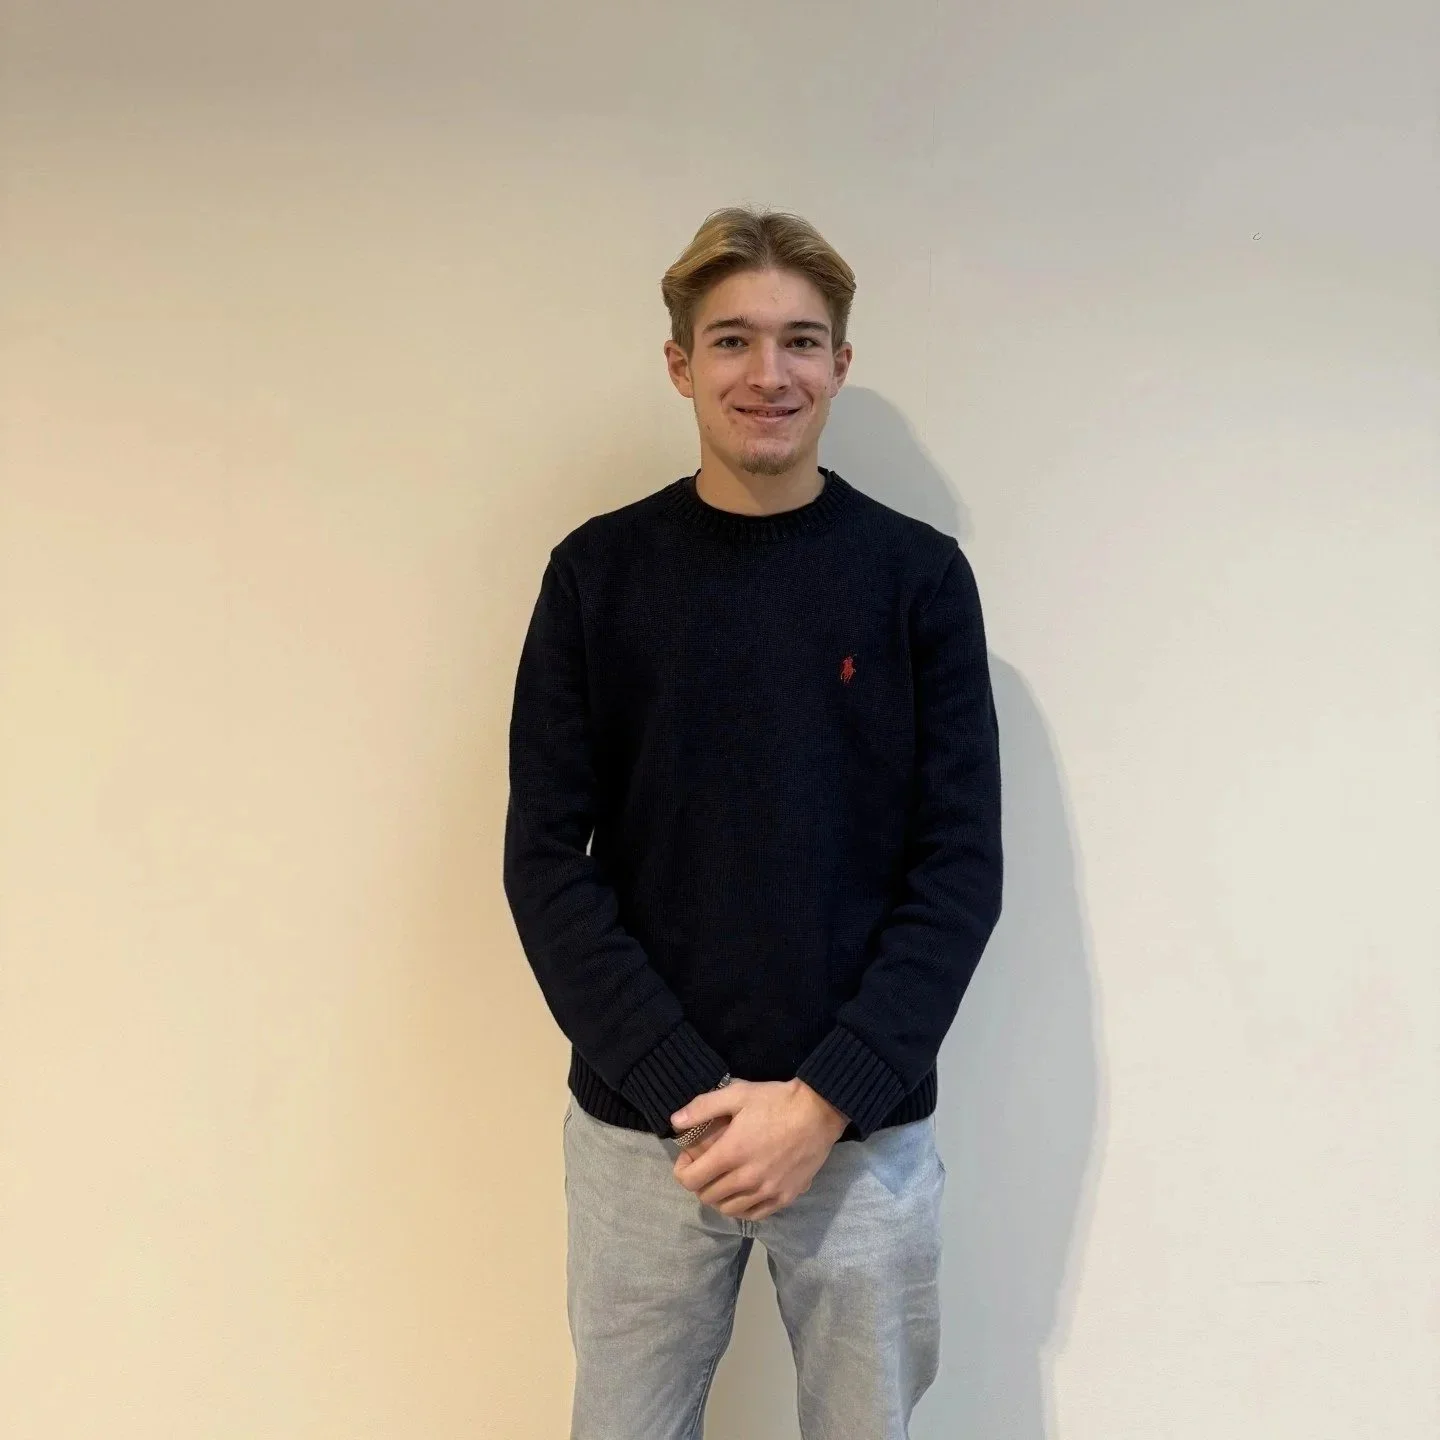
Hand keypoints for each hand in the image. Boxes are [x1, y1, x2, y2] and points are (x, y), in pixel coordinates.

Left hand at [670, 1078, 849, 1220]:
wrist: (819, 1112)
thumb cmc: (776, 1101)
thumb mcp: (737, 1094)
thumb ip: (703, 1107)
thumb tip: (675, 1122)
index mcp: (731, 1153)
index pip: (691, 1180)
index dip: (682, 1169)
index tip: (689, 1157)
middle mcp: (746, 1179)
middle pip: (707, 1196)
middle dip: (699, 1181)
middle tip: (706, 1165)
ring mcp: (767, 1192)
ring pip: (728, 1209)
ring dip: (719, 1196)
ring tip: (724, 1178)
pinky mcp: (785, 1198)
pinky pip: (753, 1215)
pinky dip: (742, 1207)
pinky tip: (744, 1191)